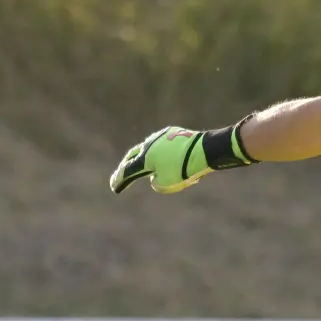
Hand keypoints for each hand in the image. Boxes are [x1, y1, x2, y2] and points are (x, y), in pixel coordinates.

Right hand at [110, 124, 253, 194]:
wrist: (205, 150)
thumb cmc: (186, 169)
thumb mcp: (168, 184)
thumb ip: (157, 183)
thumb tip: (156, 177)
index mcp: (145, 158)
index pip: (128, 171)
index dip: (120, 180)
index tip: (114, 187)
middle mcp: (149, 145)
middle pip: (133, 155)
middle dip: (127, 165)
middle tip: (122, 172)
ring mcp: (161, 137)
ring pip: (148, 148)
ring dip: (144, 156)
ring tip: (142, 163)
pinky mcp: (173, 133)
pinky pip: (163, 144)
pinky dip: (160, 152)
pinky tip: (164, 156)